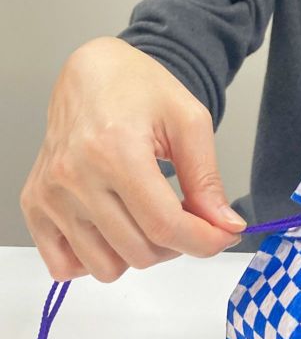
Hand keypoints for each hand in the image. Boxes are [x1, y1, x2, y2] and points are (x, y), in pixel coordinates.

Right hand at [20, 36, 244, 282]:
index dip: (204, 241)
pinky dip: (95, 259)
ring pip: (106, 266)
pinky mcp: (35, 204)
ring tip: (149, 218)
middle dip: (177, 244)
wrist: (93, 72)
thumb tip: (226, 227)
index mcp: (114, 150)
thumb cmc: (140, 89)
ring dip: (139, 253)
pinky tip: (115, 231)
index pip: (165, 225)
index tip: (223, 236)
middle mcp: (73, 175)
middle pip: (139, 251)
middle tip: (185, 216)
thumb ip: (207, 180)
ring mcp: (49, 193)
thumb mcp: (189, 123)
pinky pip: (64, 265)